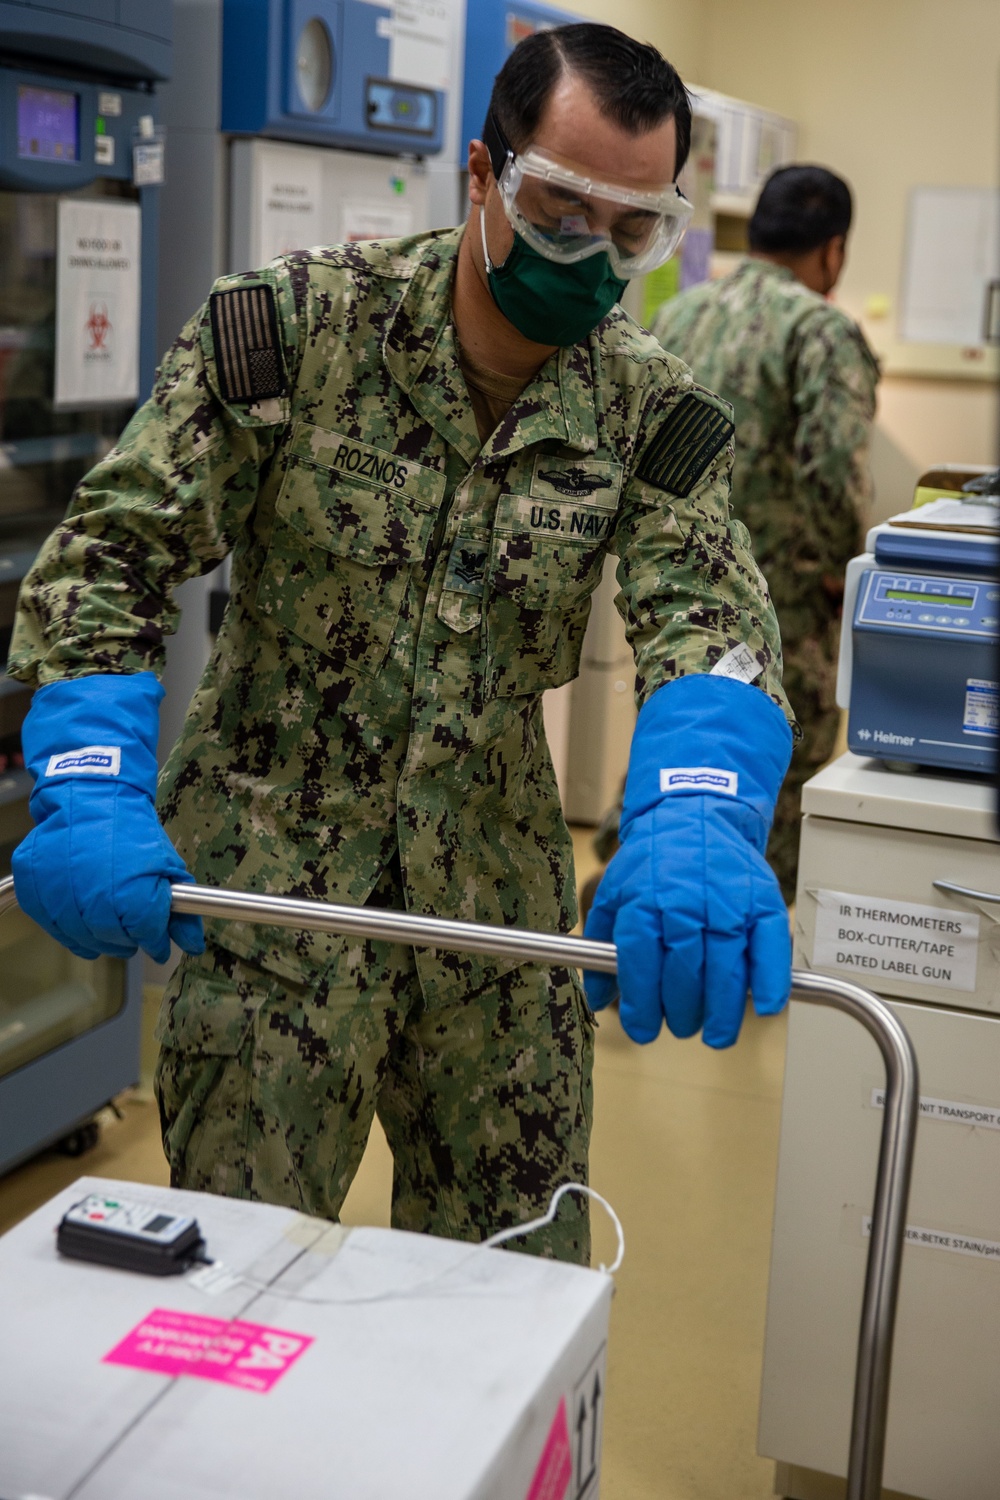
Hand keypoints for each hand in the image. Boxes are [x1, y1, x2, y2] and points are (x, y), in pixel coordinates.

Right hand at [12, 673, 203, 963]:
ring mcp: (60, 898)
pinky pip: (53, 926)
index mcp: (133, 897)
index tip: (158, 942)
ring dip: (99, 939)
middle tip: (133, 934)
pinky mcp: (35, 892)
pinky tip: (82, 920)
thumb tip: (192, 943)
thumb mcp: (166, 865)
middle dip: (128, 941)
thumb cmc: (131, 830)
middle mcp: (95, 904)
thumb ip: (180, 910)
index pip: (147, 937)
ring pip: (83, 939)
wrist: (91, 796)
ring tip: (108, 926)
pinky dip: (69, 930)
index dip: (156, 941)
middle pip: (115, 941)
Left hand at [583, 674, 792, 1046]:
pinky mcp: (762, 899)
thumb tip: (597, 998)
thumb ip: (603, 944)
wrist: (696, 812)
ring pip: (726, 968)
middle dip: (682, 1012)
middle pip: (685, 972)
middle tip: (682, 1027)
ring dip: (722, 1011)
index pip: (640, 964)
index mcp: (644, 901)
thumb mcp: (616, 892)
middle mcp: (685, 902)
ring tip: (715, 1034)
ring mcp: (728, 901)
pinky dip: (770, 981)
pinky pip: (770, 947)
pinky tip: (763, 1007)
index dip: (642, 1006)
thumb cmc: (654, 860)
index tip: (643, 1030)